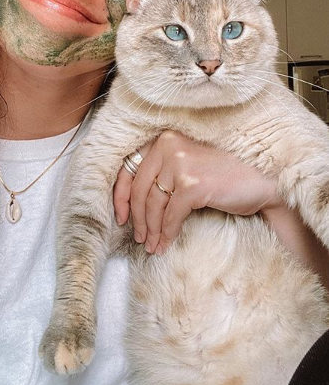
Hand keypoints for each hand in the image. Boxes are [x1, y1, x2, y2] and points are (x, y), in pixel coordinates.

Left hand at [114, 130, 279, 254]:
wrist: (263, 180)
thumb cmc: (225, 174)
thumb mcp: (187, 164)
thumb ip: (162, 172)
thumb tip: (131, 203)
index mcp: (164, 138)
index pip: (129, 168)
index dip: (120, 196)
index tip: (120, 216)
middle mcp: (168, 146)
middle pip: (139, 189)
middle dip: (137, 219)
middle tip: (139, 238)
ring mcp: (180, 164)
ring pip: (153, 205)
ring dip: (152, 230)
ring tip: (152, 246)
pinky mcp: (192, 184)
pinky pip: (171, 215)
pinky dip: (167, 233)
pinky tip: (167, 243)